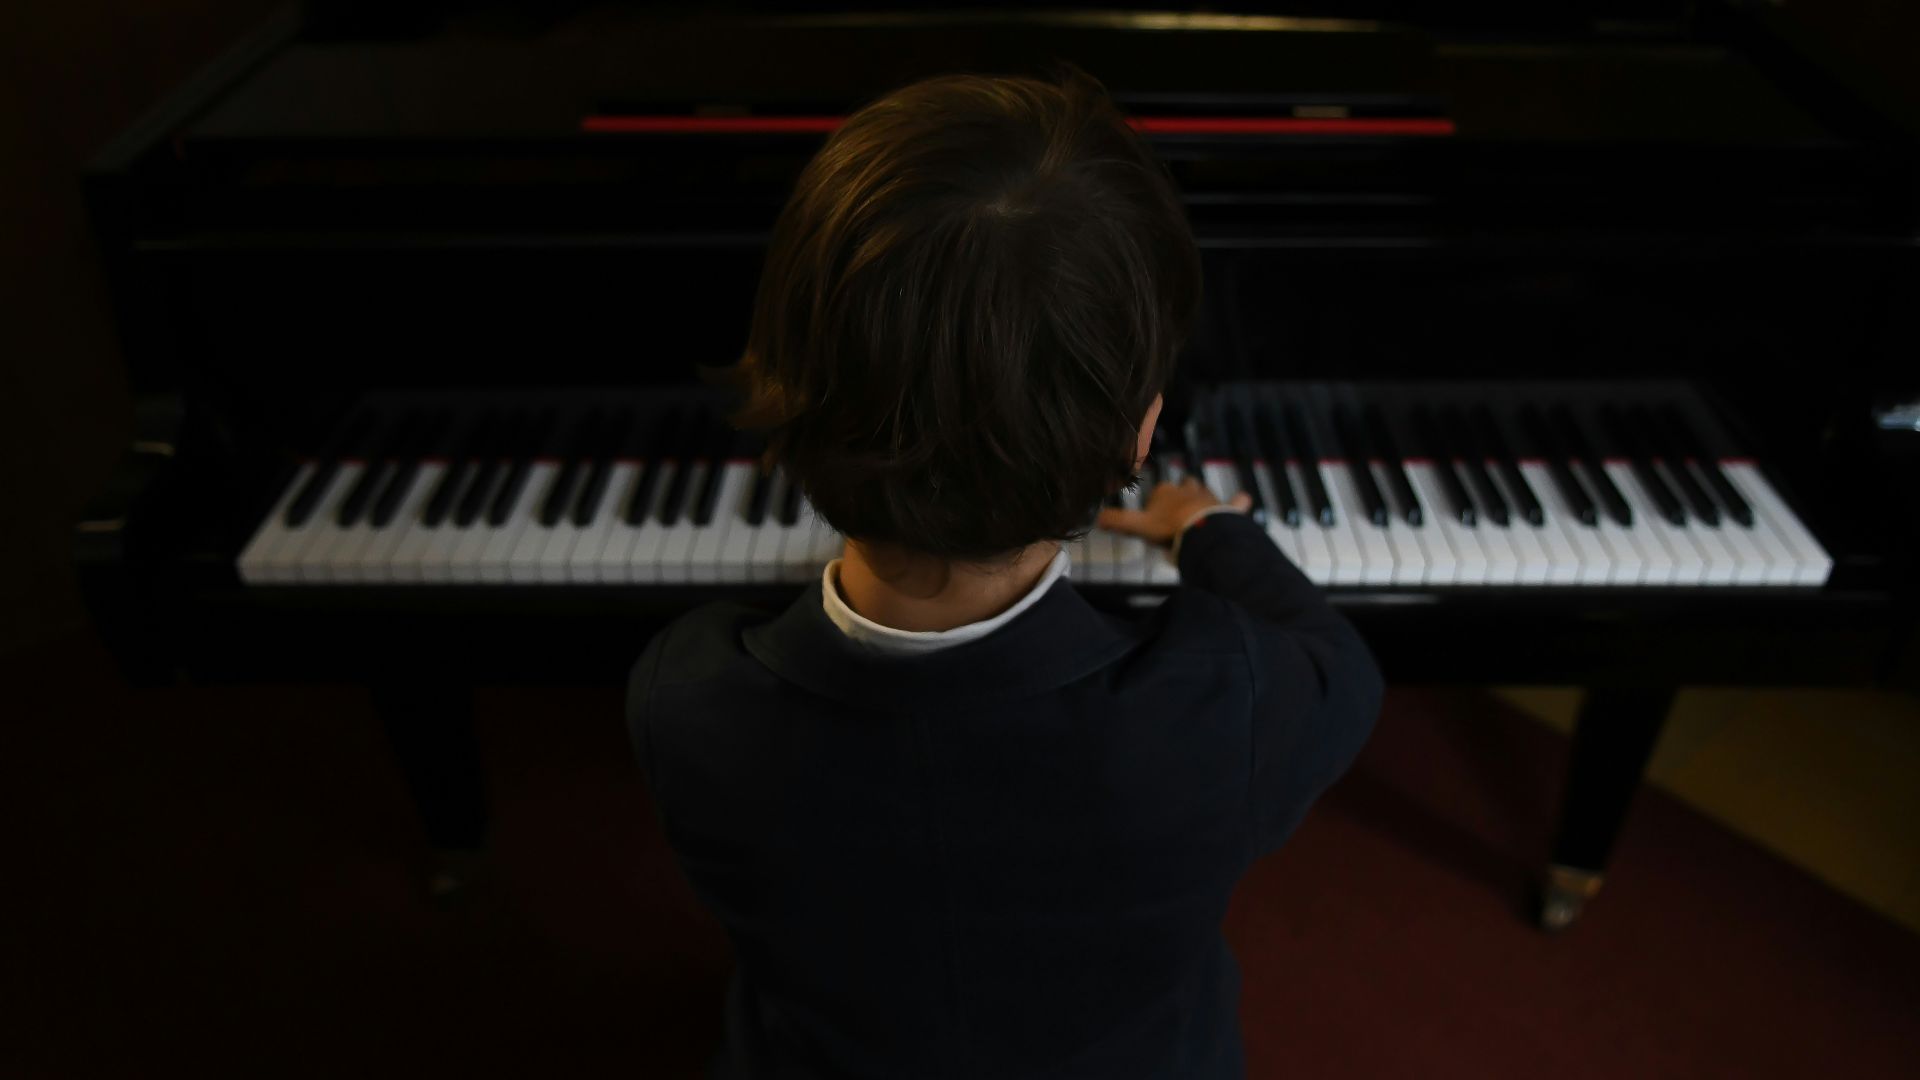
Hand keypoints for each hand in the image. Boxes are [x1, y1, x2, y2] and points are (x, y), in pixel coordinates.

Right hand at [1096, 477, 1251, 545]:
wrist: (1200, 532)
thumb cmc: (1168, 528)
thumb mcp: (1137, 526)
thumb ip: (1117, 521)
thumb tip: (1095, 518)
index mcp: (1166, 492)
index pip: (1159, 491)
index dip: (1156, 502)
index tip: (1154, 517)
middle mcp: (1188, 489)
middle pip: (1184, 485)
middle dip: (1182, 493)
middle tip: (1178, 511)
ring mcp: (1209, 497)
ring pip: (1205, 491)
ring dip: (1203, 498)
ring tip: (1201, 510)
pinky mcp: (1228, 508)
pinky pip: (1236, 502)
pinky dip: (1239, 502)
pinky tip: (1243, 500)